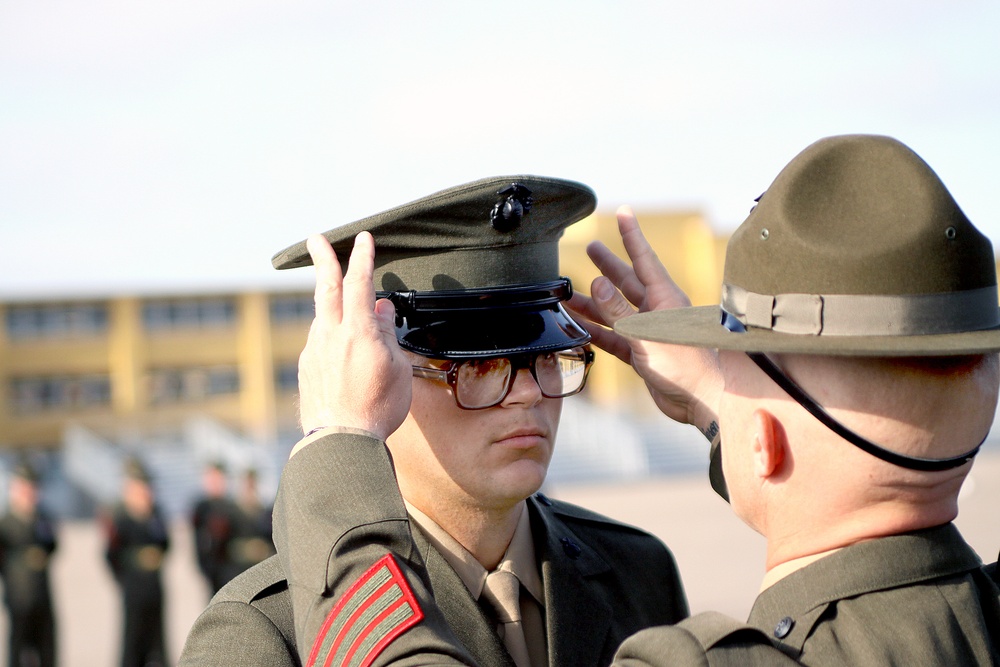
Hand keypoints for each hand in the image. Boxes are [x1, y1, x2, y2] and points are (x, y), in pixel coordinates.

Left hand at [296, 232, 411, 441]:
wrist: (341, 440)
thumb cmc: (377, 408)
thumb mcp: (397, 368)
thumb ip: (386, 334)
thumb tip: (382, 310)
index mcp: (357, 332)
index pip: (359, 283)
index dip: (362, 258)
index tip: (363, 239)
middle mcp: (330, 335)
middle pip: (326, 287)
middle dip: (322, 258)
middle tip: (316, 239)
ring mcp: (315, 350)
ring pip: (323, 314)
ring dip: (332, 301)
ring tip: (344, 304)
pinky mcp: (307, 367)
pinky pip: (321, 339)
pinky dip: (331, 331)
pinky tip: (341, 343)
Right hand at [567, 206, 721, 435]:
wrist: (700, 399)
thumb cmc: (683, 364)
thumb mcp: (646, 333)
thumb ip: (619, 310)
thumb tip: (596, 283)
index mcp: (664, 298)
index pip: (644, 259)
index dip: (631, 235)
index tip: (623, 212)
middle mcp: (656, 311)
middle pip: (626, 281)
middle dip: (608, 265)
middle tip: (590, 248)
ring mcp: (648, 333)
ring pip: (616, 311)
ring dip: (594, 302)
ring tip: (570, 292)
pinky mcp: (642, 354)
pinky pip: (614, 338)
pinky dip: (597, 332)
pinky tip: (579, 327)